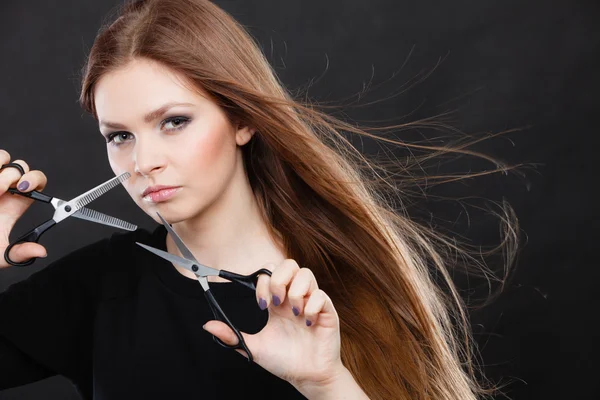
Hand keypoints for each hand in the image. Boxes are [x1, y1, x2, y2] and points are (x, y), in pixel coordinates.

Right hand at [0, 149, 47, 267]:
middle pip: (21, 167)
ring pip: (3, 157)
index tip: (25, 188)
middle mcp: (4, 188)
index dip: (35, 180)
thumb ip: (19, 252)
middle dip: (13, 176)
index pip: (36, 181)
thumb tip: (40, 251)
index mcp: (15, 203)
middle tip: (0, 191)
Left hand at [203, 259, 344, 393]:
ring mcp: (311, 303)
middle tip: (276, 302)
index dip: (264, 284)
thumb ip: (231, 335)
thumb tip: (207, 325)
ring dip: (296, 291)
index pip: (270, 273)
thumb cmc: (284, 360)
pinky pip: (321, 296)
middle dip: (279, 279)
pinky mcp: (327, 313)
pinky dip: (311, 307)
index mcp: (278, 302)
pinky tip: (306, 322)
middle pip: (290, 264)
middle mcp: (295, 298)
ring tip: (293, 313)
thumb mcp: (253, 347)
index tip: (261, 305)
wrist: (306, 377)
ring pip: (306, 274)